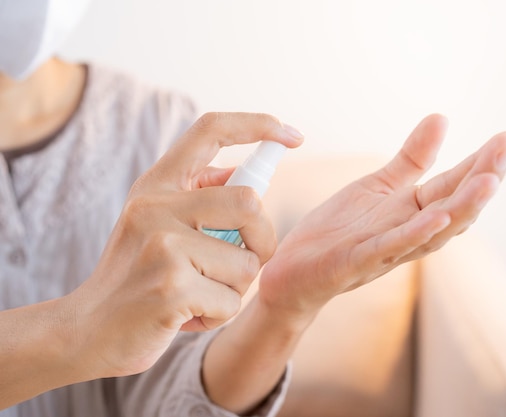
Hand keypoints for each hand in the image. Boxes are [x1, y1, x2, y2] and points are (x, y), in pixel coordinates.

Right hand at [63, 113, 302, 378]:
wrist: (88, 331)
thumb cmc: (136, 277)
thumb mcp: (155, 223)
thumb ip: (196, 195)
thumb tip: (241, 170)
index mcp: (156, 184)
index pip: (211, 130)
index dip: (257, 124)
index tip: (293, 135)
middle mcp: (155, 205)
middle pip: (250, 202)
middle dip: (263, 240)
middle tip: (245, 262)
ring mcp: (161, 245)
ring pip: (247, 262)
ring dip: (236, 289)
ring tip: (200, 295)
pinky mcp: (170, 287)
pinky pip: (231, 302)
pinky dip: (219, 315)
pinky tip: (187, 316)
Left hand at [259, 114, 505, 316]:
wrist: (294, 271)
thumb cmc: (339, 231)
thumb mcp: (379, 186)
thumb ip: (412, 158)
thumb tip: (442, 118)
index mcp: (413, 212)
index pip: (455, 185)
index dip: (482, 163)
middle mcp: (408, 233)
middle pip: (454, 206)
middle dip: (483, 178)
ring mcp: (386, 251)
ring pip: (433, 231)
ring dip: (462, 208)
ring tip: (489, 181)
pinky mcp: (358, 262)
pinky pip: (390, 248)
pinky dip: (415, 234)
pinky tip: (437, 216)